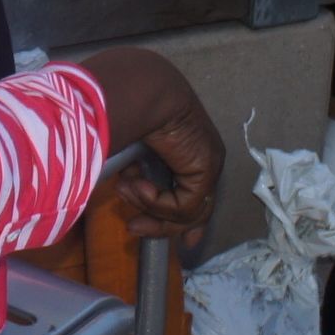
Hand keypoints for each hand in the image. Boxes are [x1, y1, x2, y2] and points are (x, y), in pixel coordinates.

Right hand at [113, 97, 222, 244]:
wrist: (143, 92)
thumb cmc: (132, 112)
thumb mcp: (135, 152)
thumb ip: (140, 175)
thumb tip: (130, 190)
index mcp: (192, 150)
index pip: (197, 194)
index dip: (188, 221)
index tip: (186, 242)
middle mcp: (205, 159)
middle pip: (194, 209)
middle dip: (162, 225)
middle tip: (133, 228)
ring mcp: (209, 165)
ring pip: (188, 212)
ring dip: (150, 208)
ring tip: (125, 191)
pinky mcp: (206, 171)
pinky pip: (184, 206)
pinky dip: (156, 202)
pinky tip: (137, 184)